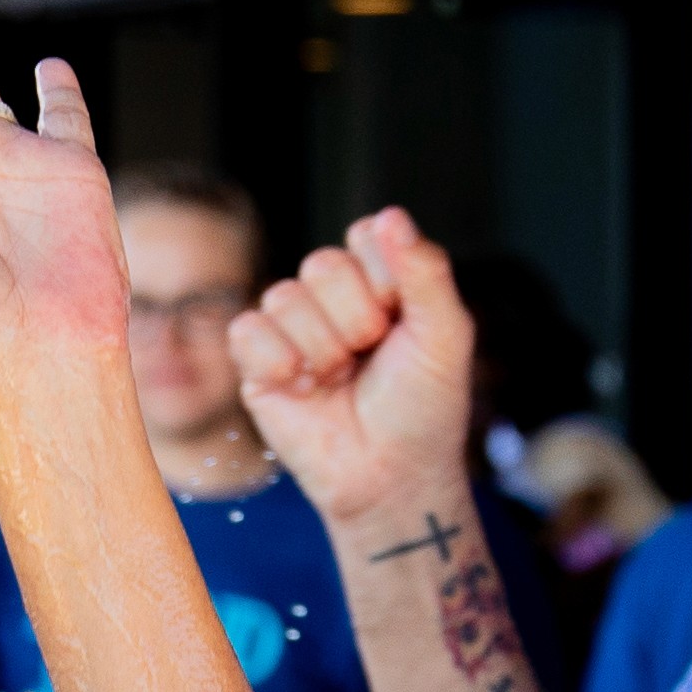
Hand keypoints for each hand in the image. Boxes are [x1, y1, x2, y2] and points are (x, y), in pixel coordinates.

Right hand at [227, 207, 483, 524]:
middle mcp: (333, 297)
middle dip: (355, 320)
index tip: (404, 323)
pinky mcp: (257, 363)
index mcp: (379, 280)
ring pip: (284, 297)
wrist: (388, 477)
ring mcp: (293, 328)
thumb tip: (391, 214)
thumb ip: (425, 271)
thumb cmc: (423, 409)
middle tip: (371, 359)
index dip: (385, 279)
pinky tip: (304, 389)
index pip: (367, 236)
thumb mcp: (444, 335)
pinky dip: (278, 362)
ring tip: (340, 382)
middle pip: (323, 265)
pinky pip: (247, 329)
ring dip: (322, 350)